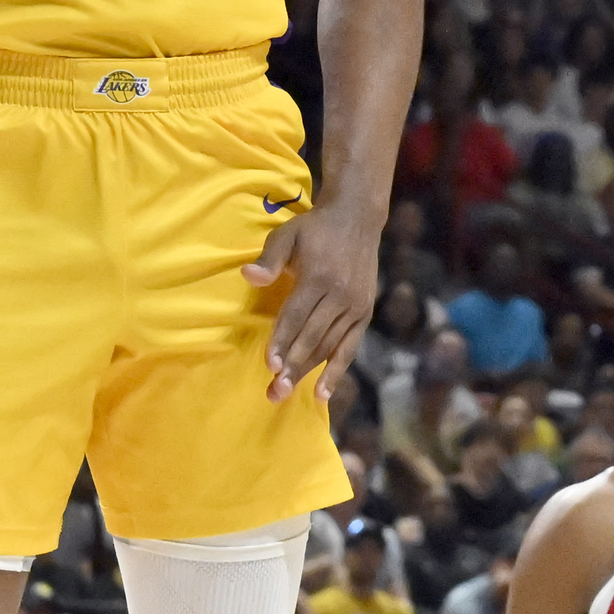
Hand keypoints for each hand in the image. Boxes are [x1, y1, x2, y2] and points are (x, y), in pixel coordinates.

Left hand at [244, 201, 381, 402]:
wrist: (357, 219)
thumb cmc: (314, 229)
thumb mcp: (287, 233)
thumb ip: (270, 257)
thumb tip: (249, 275)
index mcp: (318, 276)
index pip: (296, 315)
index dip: (282, 340)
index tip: (270, 365)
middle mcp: (340, 295)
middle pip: (312, 337)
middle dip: (293, 365)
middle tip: (274, 391)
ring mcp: (355, 306)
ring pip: (329, 345)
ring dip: (308, 372)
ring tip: (287, 392)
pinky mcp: (365, 314)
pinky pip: (349, 347)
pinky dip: (336, 371)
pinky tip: (323, 393)